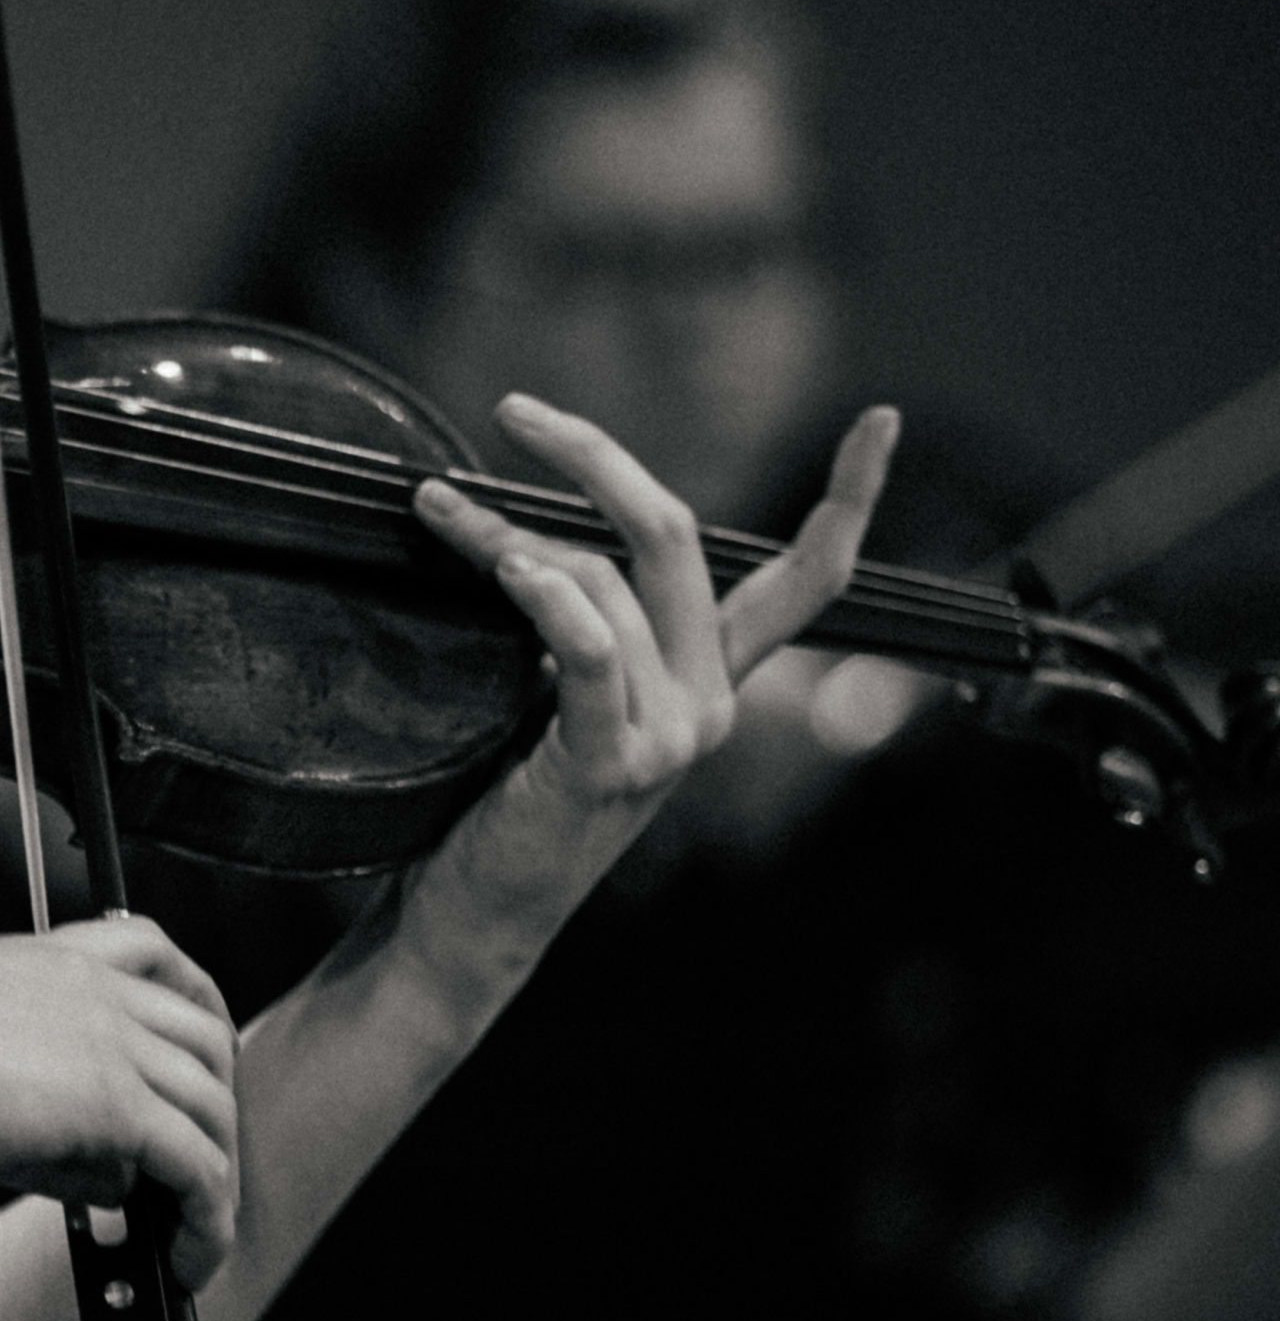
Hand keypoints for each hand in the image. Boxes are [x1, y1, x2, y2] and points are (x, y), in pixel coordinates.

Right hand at [0, 913, 240, 1291]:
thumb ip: (47, 1116)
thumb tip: (111, 1179)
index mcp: (50, 958)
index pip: (157, 953)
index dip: (199, 1007)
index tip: (205, 1058)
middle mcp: (92, 986)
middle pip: (208, 1038)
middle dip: (218, 1110)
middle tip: (202, 1176)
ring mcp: (108, 1038)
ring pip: (214, 1108)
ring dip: (217, 1181)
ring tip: (193, 1240)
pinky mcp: (111, 1102)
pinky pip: (199, 1167)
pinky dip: (207, 1221)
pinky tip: (186, 1259)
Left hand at [412, 394, 900, 915]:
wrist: (478, 908)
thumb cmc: (509, 788)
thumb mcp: (566, 687)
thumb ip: (588, 613)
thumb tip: (529, 521)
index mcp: (714, 677)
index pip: (806, 580)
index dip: (849, 499)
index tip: (881, 420)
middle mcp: (710, 702)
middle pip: (674, 535)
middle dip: (593, 457)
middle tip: (515, 412)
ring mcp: (671, 737)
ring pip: (600, 581)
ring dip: (506, 537)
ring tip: (440, 516)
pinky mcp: (612, 765)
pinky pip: (589, 651)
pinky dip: (546, 598)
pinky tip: (505, 569)